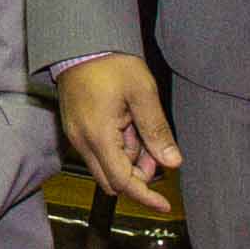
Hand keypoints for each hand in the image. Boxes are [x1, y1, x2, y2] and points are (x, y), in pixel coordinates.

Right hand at [55, 53, 179, 216]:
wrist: (80, 43)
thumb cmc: (112, 64)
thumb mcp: (143, 94)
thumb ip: (157, 131)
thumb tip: (173, 162)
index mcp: (99, 136)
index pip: (122, 181)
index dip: (145, 196)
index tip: (164, 205)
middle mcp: (82, 142)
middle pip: (112, 181)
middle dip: (138, 176)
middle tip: (156, 151)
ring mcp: (76, 136)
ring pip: (106, 167)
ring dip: (129, 160)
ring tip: (141, 128)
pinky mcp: (76, 129)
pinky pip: (99, 152)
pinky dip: (118, 148)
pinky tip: (129, 125)